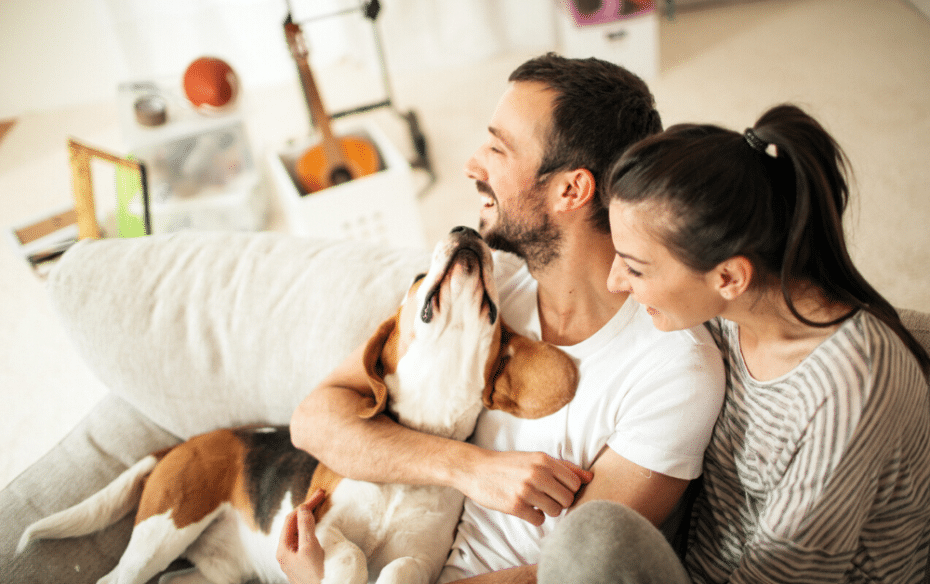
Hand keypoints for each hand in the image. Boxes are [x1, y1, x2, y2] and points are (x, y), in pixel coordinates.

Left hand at [276, 489, 326, 583]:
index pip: (291, 519)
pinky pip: (303, 540)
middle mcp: (285, 553)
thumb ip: (305, 527)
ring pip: (298, 532)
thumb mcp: (310, 548)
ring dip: (308, 518)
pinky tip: (317, 526)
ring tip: (318, 506)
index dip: (305, 505)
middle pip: (293, 524)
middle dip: (306, 509)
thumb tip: (303, 508)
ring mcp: (293, 559)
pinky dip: (310, 528)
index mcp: (283, 549)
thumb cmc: (316, 575)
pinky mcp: (302, 563)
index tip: (320, 495)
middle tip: (320, 495)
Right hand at [460, 450, 592, 525]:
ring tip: (535, 502)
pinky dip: (534, 517)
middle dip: (559, 502)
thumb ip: (564, 467)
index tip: (556, 490)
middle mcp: (537, 473)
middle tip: (545, 498)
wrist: (476, 469)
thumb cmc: (510, 464)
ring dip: (548, 511)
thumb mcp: (536, 459)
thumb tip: (590, 477)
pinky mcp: (515, 506)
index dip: (568, 490)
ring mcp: (526, 490)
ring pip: (556, 511)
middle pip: (568, 499)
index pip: (575, 483)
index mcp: (544, 460)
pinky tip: (525, 508)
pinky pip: (539, 520)